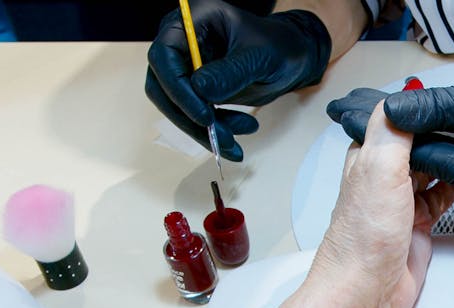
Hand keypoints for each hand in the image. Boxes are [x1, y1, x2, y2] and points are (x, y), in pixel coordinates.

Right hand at [145, 0, 331, 160]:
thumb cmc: (278, 46)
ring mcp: (186, 67)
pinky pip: (192, 116)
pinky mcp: (195, 90)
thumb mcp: (260, 56)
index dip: (178, 87)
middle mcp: (182, 42)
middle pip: (163, 85)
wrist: (290, 58)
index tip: (204, 115)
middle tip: (222, 137)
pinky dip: (212, 132)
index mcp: (192, 20)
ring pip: (176, 107)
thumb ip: (232, 72)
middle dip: (190, 117)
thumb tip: (200, 90)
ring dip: (203, 130)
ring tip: (236, 141)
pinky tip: (238, 134)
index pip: (164, 54)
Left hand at [278, 103, 453, 307]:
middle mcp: (383, 176)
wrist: (365, 293)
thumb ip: (394, 130)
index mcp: (367, 156)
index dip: (423, 108)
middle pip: (419, 143)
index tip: (452, 97)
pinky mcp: (419, 225)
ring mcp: (402, 201)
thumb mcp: (378, 169)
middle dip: (444, 132)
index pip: (398, 119)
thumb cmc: (362, 238)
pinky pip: (443, 196)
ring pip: (434, 168)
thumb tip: (407, 93)